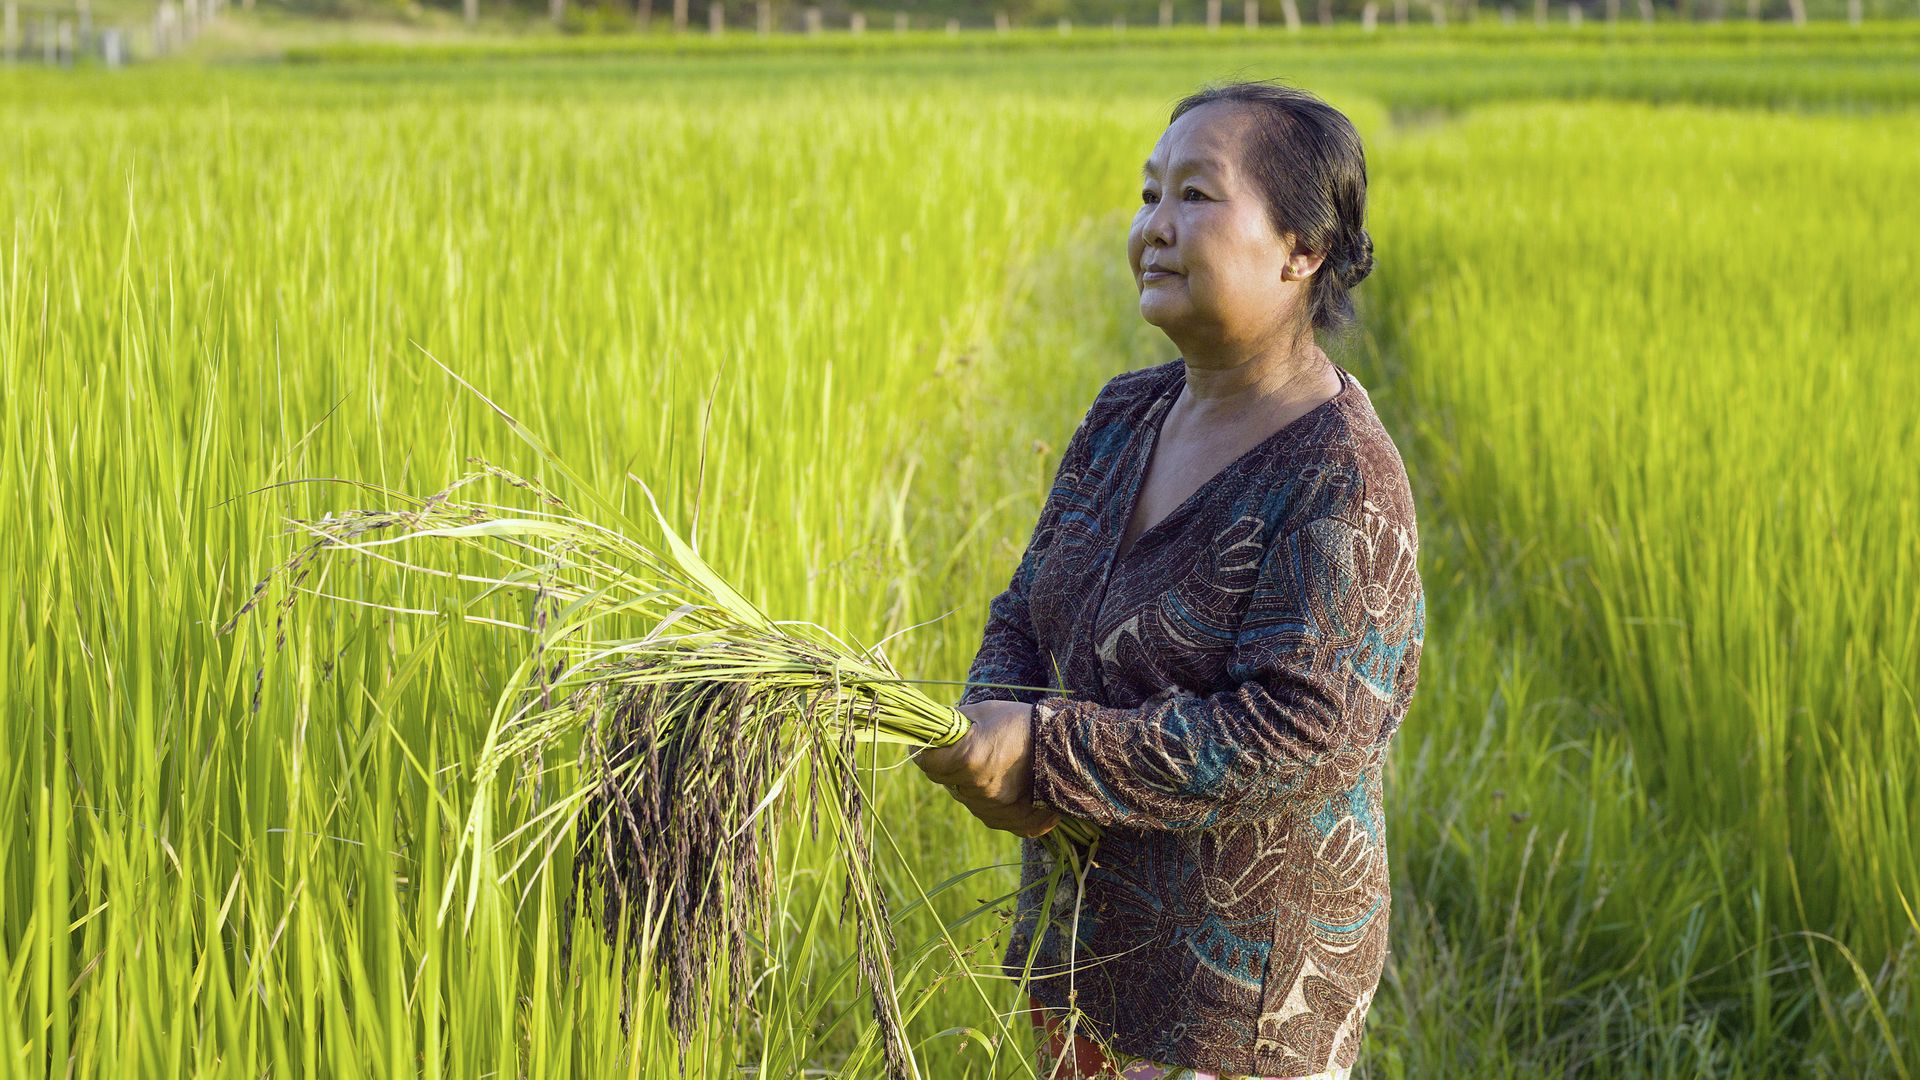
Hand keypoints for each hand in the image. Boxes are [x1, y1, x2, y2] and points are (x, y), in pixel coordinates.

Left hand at [912, 699, 1058, 838]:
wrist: (1070, 748)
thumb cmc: (1024, 724)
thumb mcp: (985, 712)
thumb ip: (954, 724)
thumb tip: (932, 727)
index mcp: (968, 759)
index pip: (926, 761)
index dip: (922, 750)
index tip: (923, 743)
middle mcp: (978, 790)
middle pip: (946, 781)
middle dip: (950, 766)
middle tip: (968, 749)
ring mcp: (995, 811)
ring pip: (968, 798)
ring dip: (972, 783)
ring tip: (997, 763)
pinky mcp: (1013, 824)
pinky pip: (991, 813)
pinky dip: (994, 800)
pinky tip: (1011, 782)